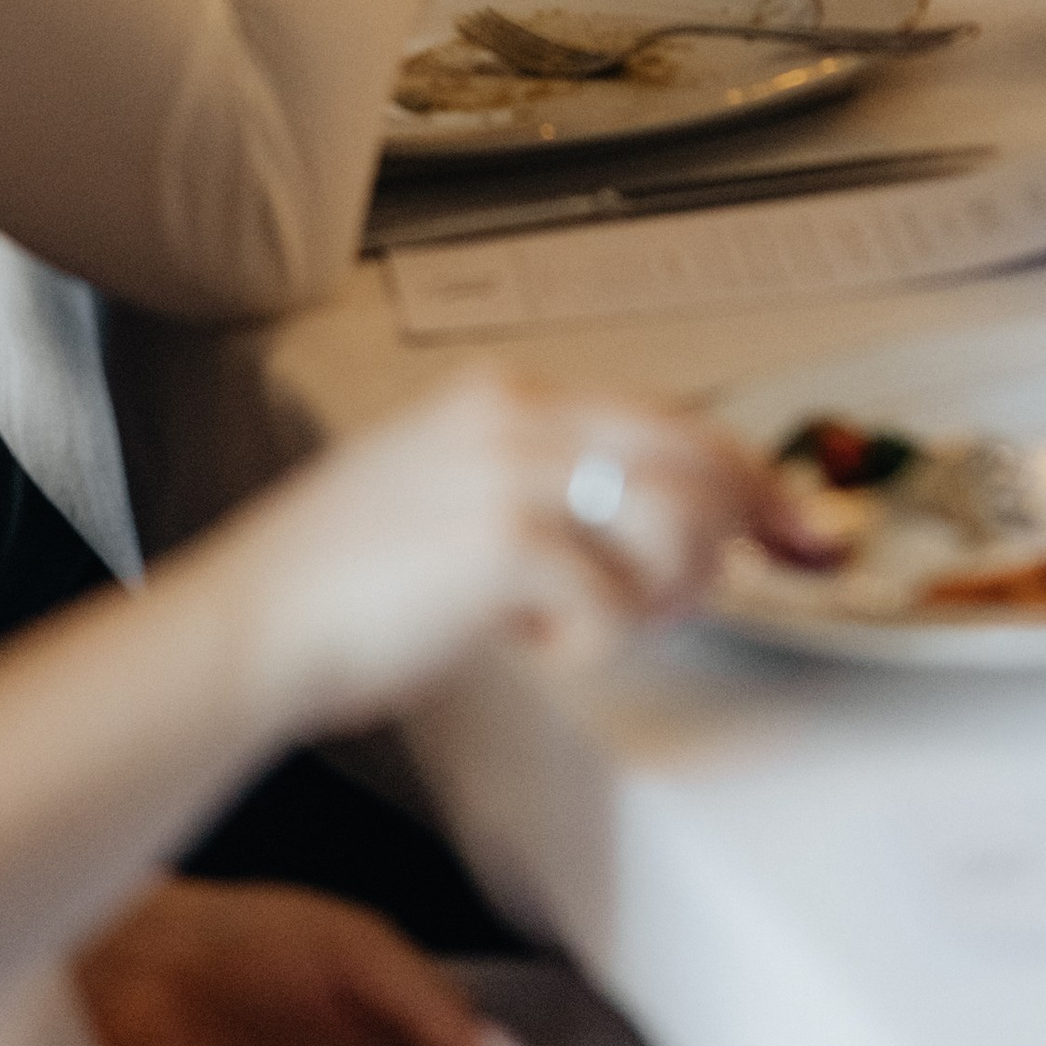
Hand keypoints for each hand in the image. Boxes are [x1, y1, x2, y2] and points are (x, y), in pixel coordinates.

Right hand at [211, 373, 832, 739]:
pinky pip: (612, 600)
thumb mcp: (449, 493)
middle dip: (739, 532)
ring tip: (603, 625)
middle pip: (692, 457)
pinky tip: (534, 648)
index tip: (799, 529)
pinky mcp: (500, 544)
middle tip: (742, 587)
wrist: (246, 626)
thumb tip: (655, 525)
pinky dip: (594, 643)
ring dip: (666, 594)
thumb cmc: (341, 586)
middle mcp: (516, 417)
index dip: (748, 479)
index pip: (669, 420)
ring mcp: (508, 474)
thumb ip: (545, 487)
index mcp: (506, 397)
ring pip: (672, 522)